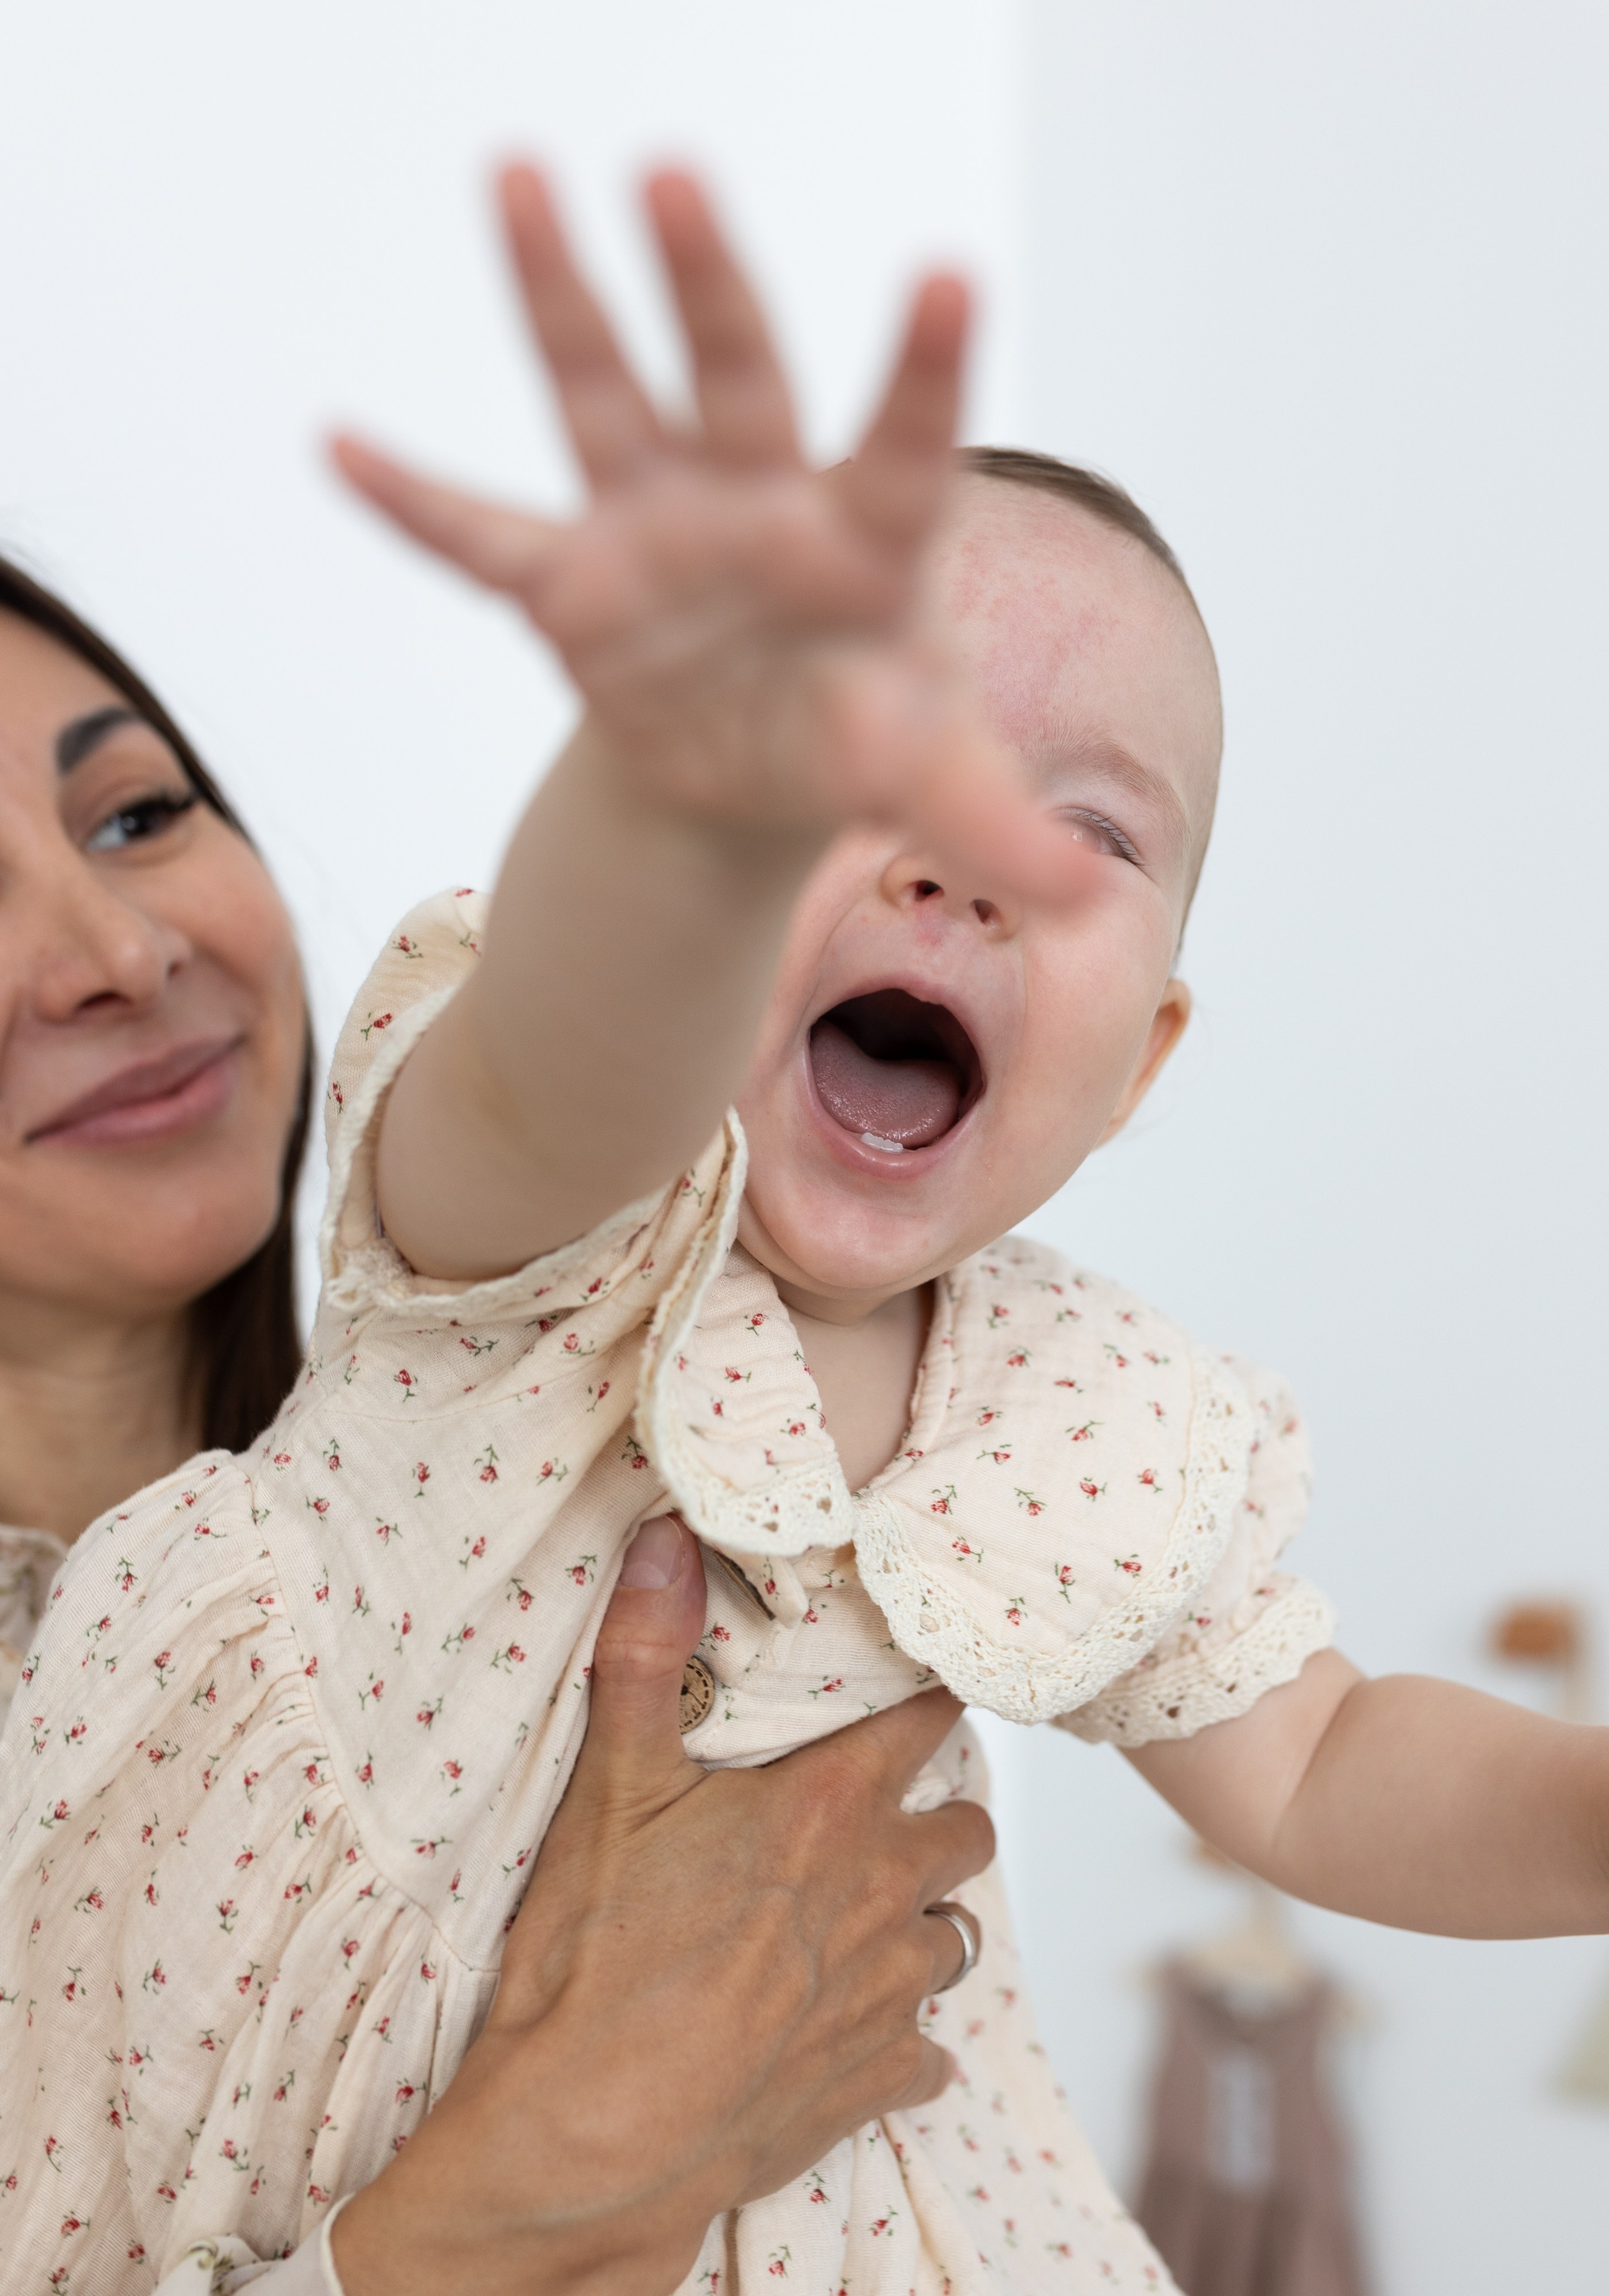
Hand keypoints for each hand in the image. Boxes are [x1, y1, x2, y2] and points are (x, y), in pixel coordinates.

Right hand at [332, 1516, 991, 2295]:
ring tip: (874, 1917)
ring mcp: (884, 2000)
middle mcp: (879, 1897)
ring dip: (925, 1922)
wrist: (590, 2136)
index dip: (931, 1695)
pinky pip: (928, 2059)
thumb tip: (666, 1537)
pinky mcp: (869, 2087)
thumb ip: (647, 1657)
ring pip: (958, 1940)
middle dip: (940, 1815)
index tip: (927, 1681)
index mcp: (828, 1812)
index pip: (925, 1721)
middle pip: (967, 1831)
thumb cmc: (595, 1957)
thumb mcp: (611, 1789)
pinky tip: (854, 2034)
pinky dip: (903, 2044)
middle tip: (888, 1812)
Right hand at [334, 165, 1082, 903]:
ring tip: (522, 177)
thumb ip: (997, 827)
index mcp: (866, 539)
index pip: (904, 445)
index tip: (951, 275)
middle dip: (707, 283)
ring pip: (605, 396)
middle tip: (673, 174)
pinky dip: (414, 502)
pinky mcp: (571, 583)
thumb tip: (1090, 897)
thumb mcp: (931, 781)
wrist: (758, 765)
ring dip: (562, 297)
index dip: (923, 371)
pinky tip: (341, 446)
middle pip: (736, 376)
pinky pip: (481, 537)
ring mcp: (656, 526)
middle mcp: (758, 501)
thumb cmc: (862, 738)